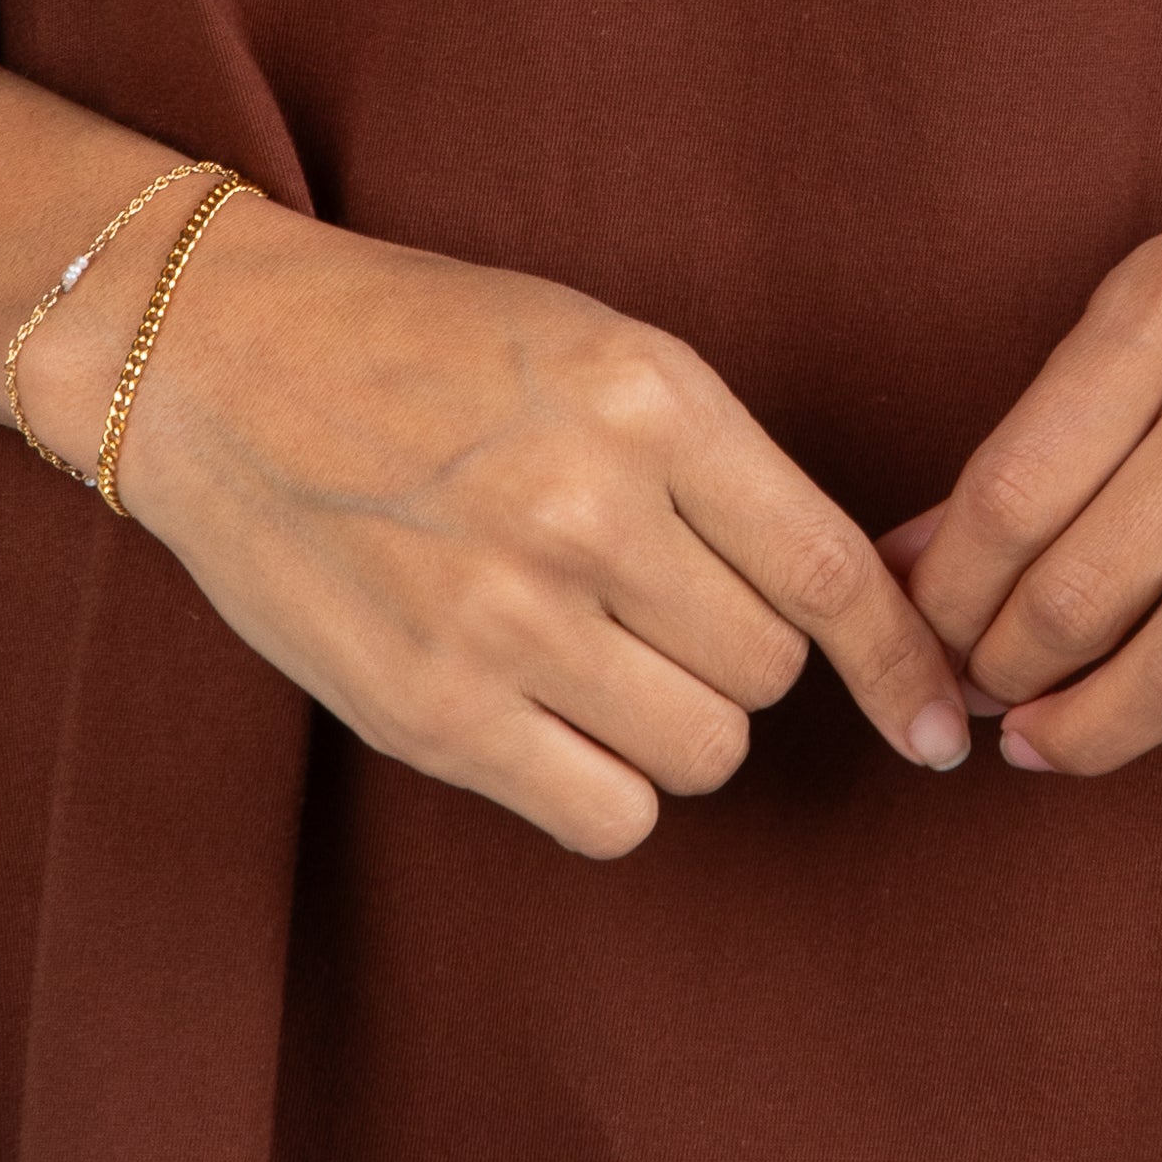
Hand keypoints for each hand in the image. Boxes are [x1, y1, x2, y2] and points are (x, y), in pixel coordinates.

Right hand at [116, 203, 974, 857]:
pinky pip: (607, 814)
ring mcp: (505, 617)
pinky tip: (549, 716)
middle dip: (734, 653)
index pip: (828, 570)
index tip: (941, 718)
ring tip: (591, 652)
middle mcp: (588, 509)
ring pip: (702, 751)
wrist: (221, 362)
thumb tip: (855, 610)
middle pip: (767, 672)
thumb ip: (716, 469)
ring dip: (671, 720)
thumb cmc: (424, 347)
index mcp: (647, 399)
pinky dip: (602, 784)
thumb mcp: (596, 350)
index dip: (901, 661)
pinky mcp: (431, 711)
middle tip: (651, 604)